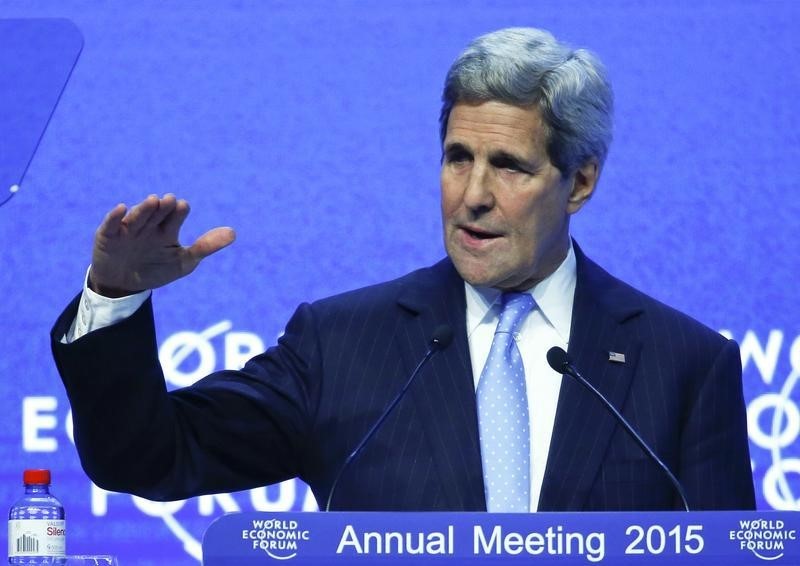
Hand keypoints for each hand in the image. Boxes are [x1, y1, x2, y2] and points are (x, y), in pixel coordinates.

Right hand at [89, 194, 235, 296]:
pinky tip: (121, 209)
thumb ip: (206, 247)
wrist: (124, 286)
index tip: (183, 207)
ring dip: (144, 209)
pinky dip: (115, 217)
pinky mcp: (108, 236)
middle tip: (170, 201)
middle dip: (163, 207)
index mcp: (167, 229)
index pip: (175, 216)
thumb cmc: (156, 270)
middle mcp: (148, 225)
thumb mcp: (184, 262)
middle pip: (157, 213)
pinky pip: (111, 224)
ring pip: (138, 216)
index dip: (178, 211)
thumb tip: (233, 233)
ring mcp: (128, 229)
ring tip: (154, 201)